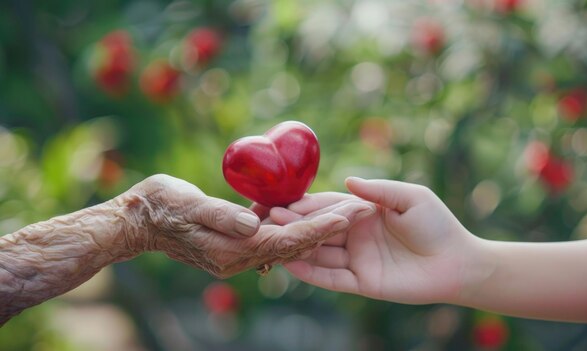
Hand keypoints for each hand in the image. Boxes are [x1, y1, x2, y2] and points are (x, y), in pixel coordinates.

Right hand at [118, 174, 374, 277]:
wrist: (139, 220)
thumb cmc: (162, 206)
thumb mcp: (190, 205)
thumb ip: (222, 216)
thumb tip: (254, 223)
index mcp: (232, 249)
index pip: (286, 241)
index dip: (317, 228)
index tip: (346, 215)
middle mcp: (239, 258)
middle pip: (294, 244)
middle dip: (327, 228)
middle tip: (360, 211)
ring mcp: (237, 255)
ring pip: (286, 243)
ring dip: (315, 228)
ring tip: (345, 211)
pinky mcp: (234, 247)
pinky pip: (272, 239)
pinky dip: (292, 228)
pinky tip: (309, 213)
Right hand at [272, 177, 477, 304]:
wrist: (457, 263)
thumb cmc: (437, 225)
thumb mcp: (411, 197)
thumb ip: (379, 190)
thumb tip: (348, 181)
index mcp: (365, 213)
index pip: (330, 206)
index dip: (307, 205)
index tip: (282, 201)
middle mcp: (356, 235)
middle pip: (319, 229)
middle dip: (294, 224)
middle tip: (268, 219)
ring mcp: (357, 259)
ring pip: (320, 253)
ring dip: (297, 247)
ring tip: (271, 241)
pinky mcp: (362, 282)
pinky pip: (332, 278)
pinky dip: (311, 273)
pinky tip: (291, 265)